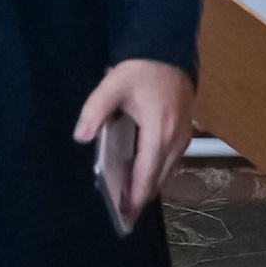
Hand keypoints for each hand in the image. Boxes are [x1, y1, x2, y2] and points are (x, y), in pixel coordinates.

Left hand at [73, 56, 196, 228]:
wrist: (170, 49)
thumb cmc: (142, 68)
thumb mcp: (114, 85)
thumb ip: (95, 111)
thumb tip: (80, 136)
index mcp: (159, 131)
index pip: (146, 174)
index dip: (135, 197)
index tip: (125, 217)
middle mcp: (175, 140)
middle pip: (157, 179)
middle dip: (139, 197)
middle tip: (121, 214)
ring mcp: (183, 138)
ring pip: (165, 172)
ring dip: (147, 186)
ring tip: (127, 199)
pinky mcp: (184, 134)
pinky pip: (169, 161)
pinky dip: (154, 172)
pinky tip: (139, 175)